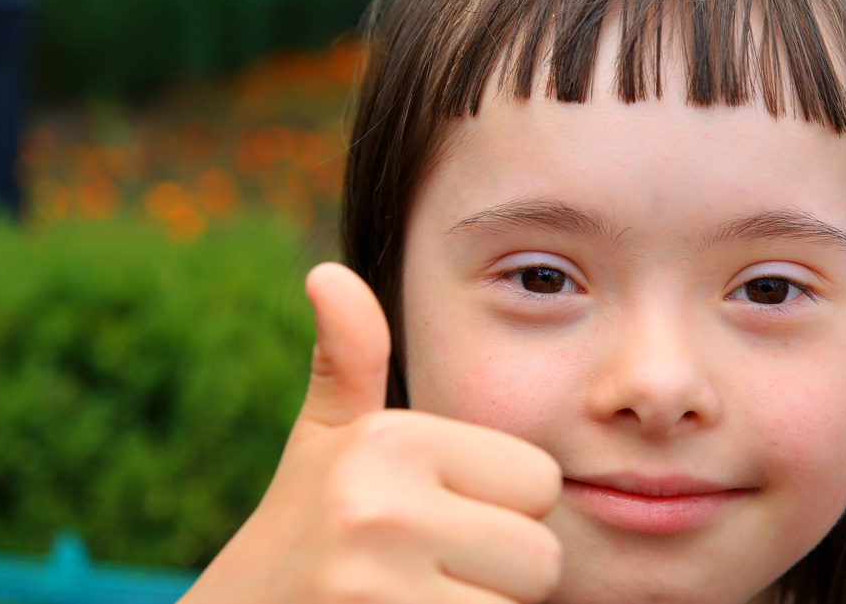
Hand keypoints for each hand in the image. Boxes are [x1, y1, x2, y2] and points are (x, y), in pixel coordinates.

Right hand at [179, 263, 562, 603]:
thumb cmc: (303, 527)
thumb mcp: (326, 441)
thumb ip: (348, 361)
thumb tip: (328, 273)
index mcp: (391, 442)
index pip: (541, 481)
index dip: (505, 507)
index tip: (443, 517)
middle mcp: (384, 509)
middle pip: (541, 555)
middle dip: (500, 571)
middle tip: (432, 571)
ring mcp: (379, 588)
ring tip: (419, 597)